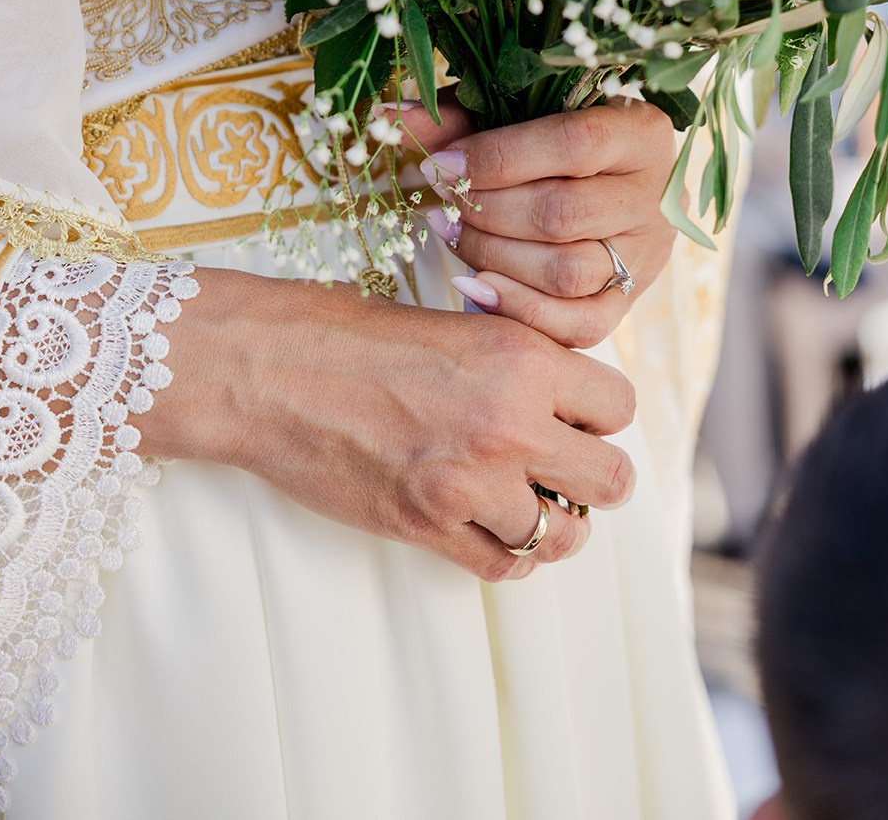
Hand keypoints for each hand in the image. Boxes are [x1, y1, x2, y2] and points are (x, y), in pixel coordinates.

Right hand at [134, 264, 635, 581]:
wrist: (268, 369)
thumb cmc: (350, 332)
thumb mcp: (455, 322)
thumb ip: (518, 359)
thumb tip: (565, 392)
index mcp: (521, 358)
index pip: (619, 406)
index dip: (599, 413)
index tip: (574, 413)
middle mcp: (510, 423)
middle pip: (612, 479)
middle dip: (593, 474)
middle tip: (559, 463)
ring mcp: (470, 484)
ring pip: (565, 534)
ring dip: (552, 520)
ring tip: (523, 499)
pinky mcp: (429, 528)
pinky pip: (505, 566)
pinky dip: (506, 552)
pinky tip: (487, 526)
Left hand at [401, 96, 678, 349]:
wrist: (607, 182)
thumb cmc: (552, 138)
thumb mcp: (515, 111)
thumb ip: (461, 116)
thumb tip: (391, 120)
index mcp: (643, 132)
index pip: (574, 143)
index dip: (498, 157)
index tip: (441, 164)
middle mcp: (655, 196)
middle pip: (563, 213)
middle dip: (486, 211)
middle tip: (441, 200)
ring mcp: (646, 255)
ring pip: (566, 271)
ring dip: (493, 257)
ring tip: (452, 233)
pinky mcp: (629, 302)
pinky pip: (578, 326)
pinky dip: (517, 309)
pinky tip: (473, 285)